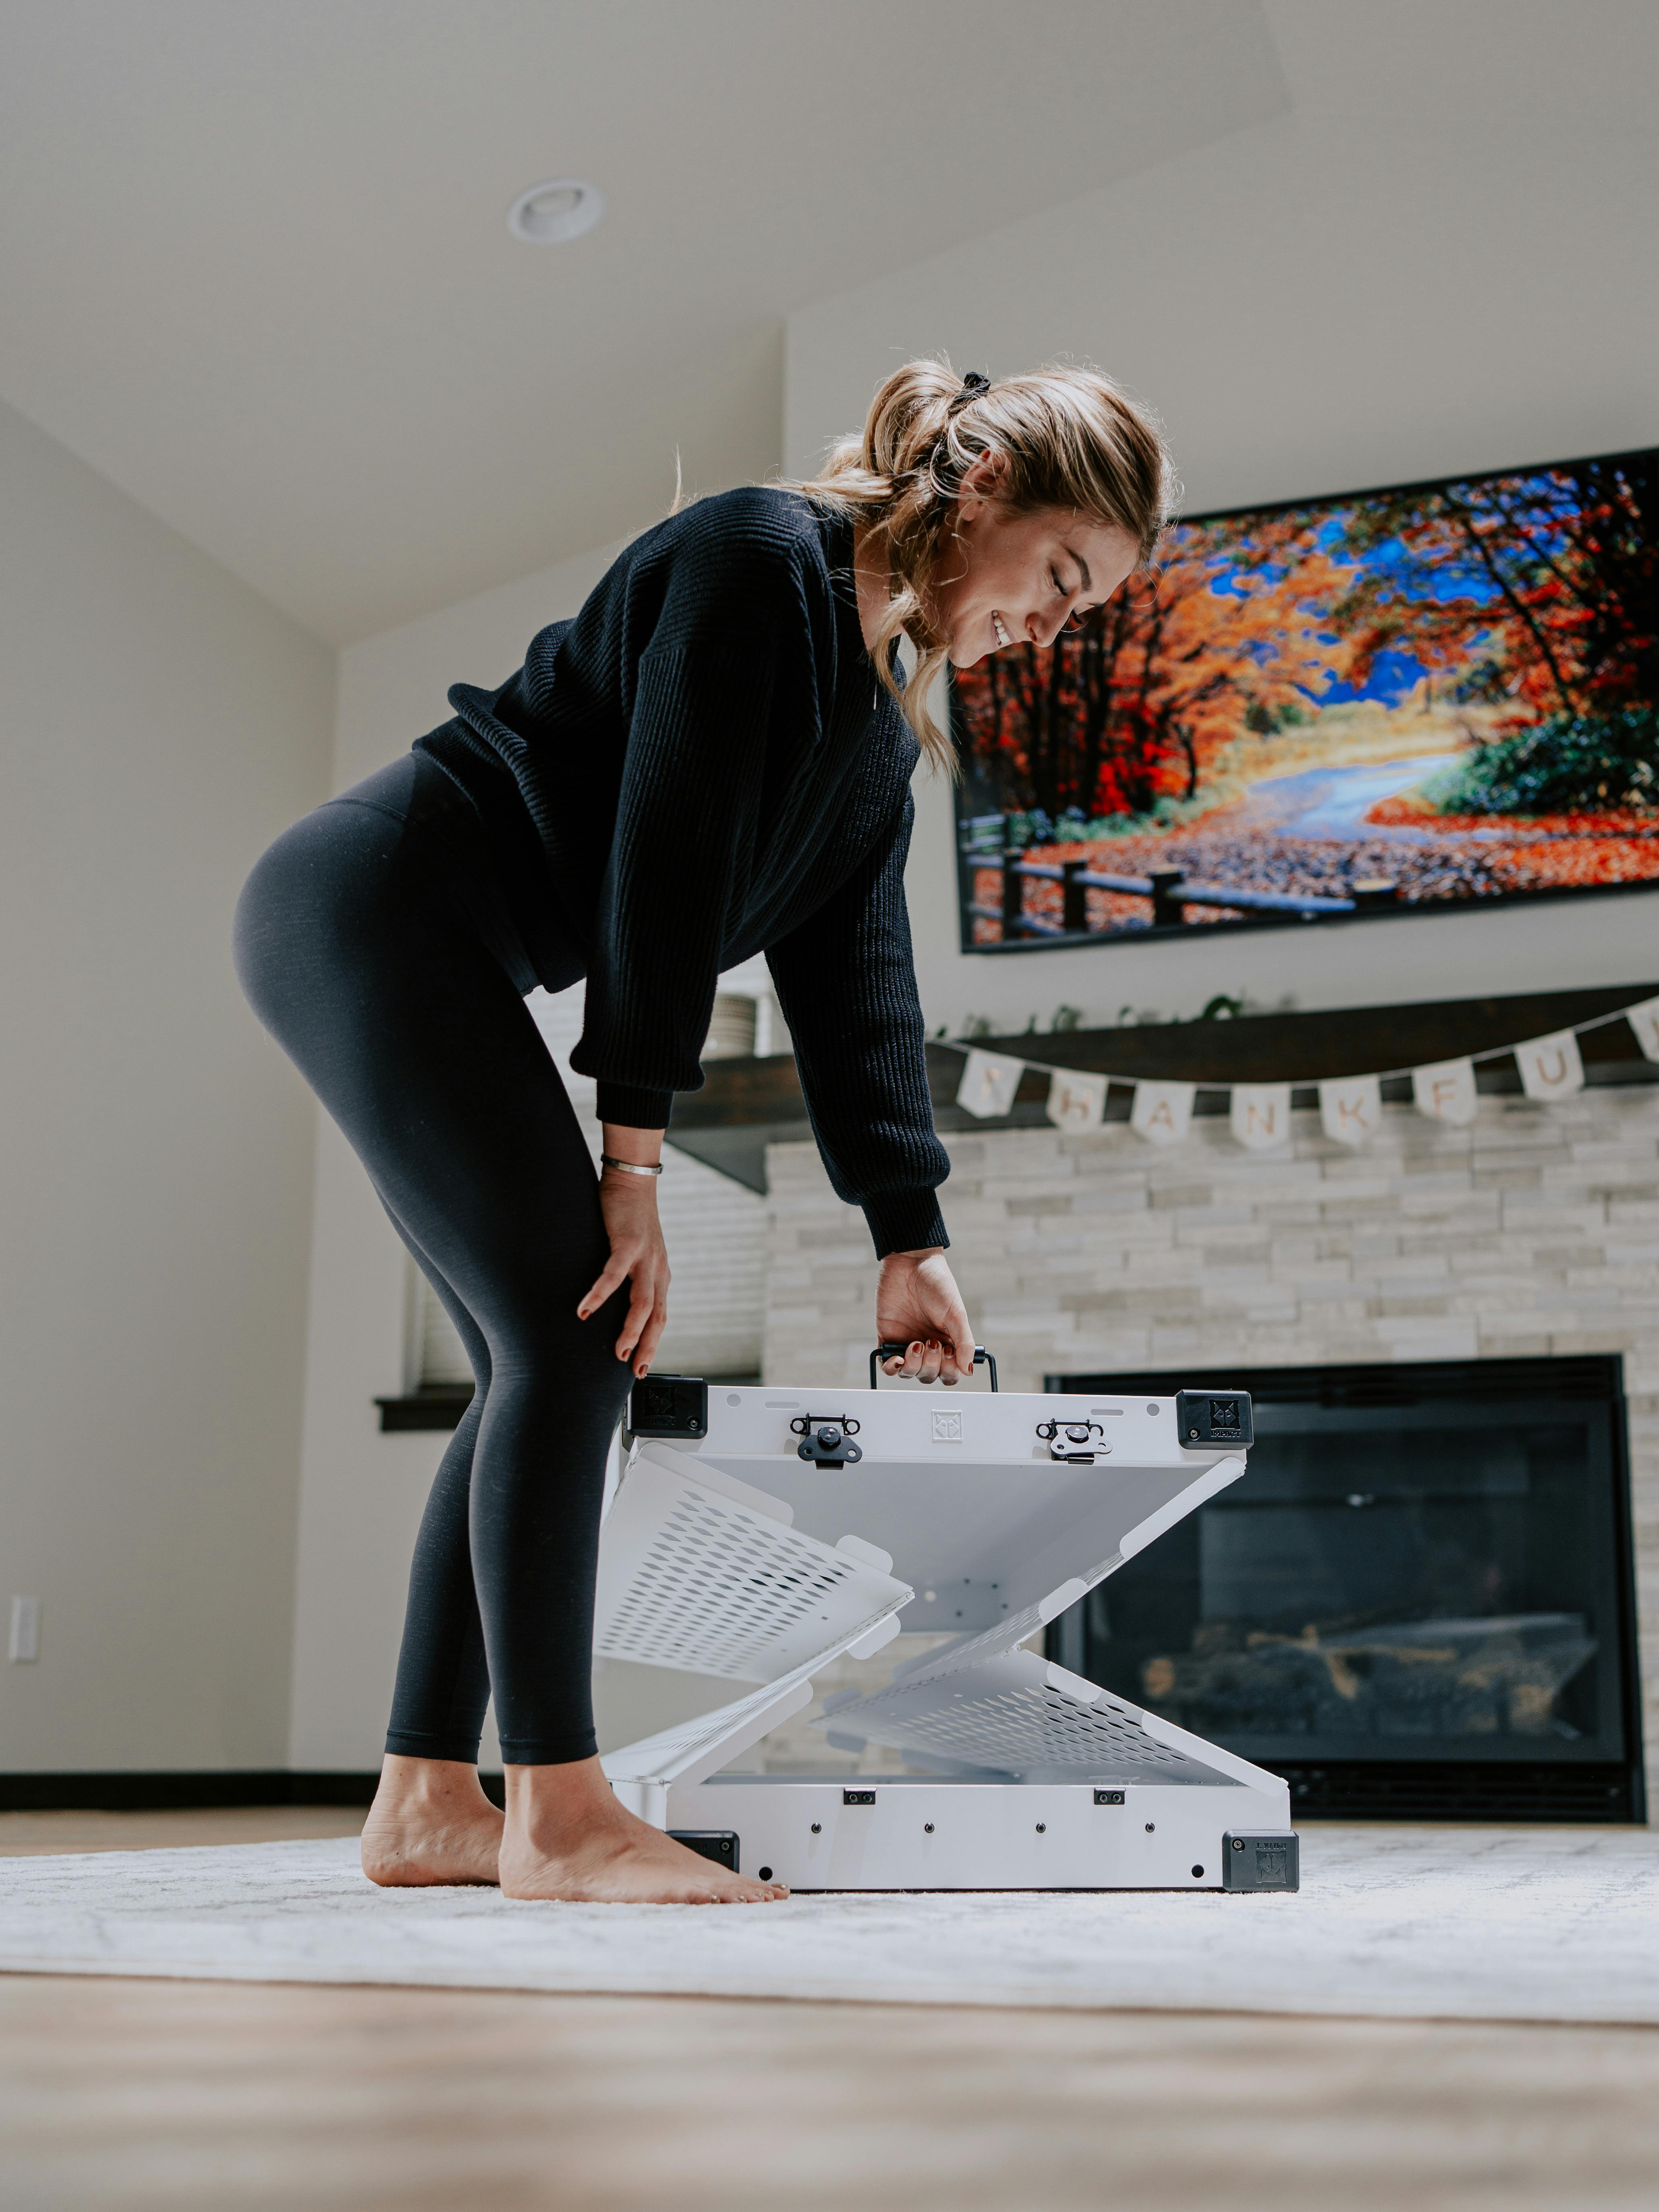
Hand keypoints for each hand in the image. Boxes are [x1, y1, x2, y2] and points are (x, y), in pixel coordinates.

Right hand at [578, 1168, 670, 1377]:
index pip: (660, 1317)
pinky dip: (599, 1295)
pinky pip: (613, 1275)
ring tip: (619, 1351)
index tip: (642, 1367)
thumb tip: (615, 1304)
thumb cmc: (629, 1219)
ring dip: (631, 1329)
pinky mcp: (628, 1243)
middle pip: (657, 1316)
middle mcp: (657, 1270)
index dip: (653, 1342)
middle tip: (636, 1370)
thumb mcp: (636, 1254)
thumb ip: (630, 1278)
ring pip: (643, 1302)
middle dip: (648, 1346)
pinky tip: (584, 1311)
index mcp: (659, 1275)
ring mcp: (645, 1257)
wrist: (633, 1182)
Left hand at [875, 1249, 975, 1384]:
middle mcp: (928, 1345)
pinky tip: (897, 1359)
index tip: (948, 1350)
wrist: (910, 1262)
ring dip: (914, 1366)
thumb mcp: (955, 1313)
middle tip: (931, 1343)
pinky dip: (892, 1368)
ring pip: (910, 1373)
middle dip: (932, 1366)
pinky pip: (888, 1365)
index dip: (949, 1370)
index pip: (950, 1372)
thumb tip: (967, 1370)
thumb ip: (963, 1342)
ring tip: (915, 1344)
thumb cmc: (937, 1283)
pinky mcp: (888, 1338)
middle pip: (930, 1375)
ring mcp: (907, 1343)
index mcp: (948, 1340)